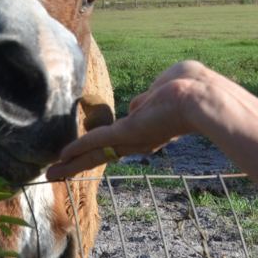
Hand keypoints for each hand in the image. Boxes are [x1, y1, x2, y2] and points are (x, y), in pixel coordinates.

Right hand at [46, 61, 209, 179]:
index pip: (120, 138)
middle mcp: (140, 138)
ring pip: (95, 152)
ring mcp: (133, 138)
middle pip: (103, 152)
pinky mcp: (127, 134)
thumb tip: (136, 106)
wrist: (205, 97)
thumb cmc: (194, 86)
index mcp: (151, 125)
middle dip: (79, 162)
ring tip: (53, 172)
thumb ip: (149, 96)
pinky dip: (77, 150)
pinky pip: (97, 141)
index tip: (89, 151)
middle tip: (58, 172)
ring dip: (72, 162)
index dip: (104, 143)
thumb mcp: (167, 85)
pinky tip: (60, 158)